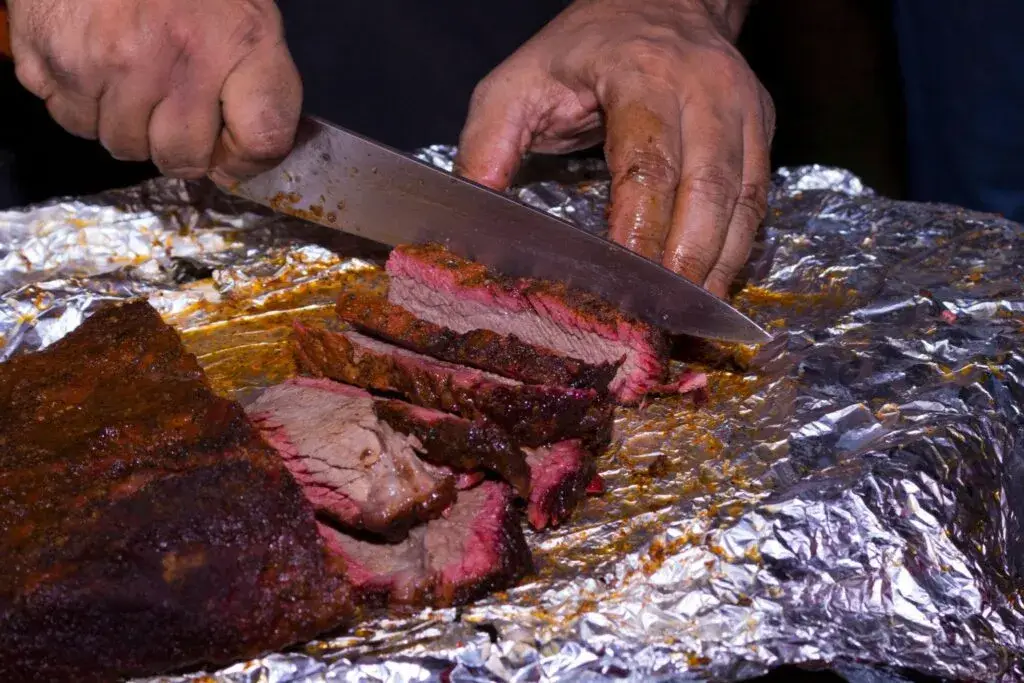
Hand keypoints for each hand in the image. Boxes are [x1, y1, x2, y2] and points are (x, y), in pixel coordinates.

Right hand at [6, 0, 300, 181]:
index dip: (247, 159)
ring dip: (126, 124)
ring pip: (120, 145)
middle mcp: (172, 57)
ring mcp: (105, 63)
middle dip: (179, 146)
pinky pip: (70, 119)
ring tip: (130, 72)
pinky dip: (82, 102)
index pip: (262, 139)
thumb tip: (237, 159)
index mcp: (237, 40)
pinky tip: (93, 61)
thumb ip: (255, 81)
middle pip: (180, 158)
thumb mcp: (244, 13)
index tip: (232, 152)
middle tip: (172, 105)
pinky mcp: (50, 60)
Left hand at [455, 0, 773, 296]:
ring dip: (716, 267)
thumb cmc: (583, 50)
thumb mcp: (518, 82)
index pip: (647, 162)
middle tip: (659, 318)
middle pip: (707, 190)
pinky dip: (735, 251)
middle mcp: (706, 88)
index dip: (638, 229)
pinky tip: (709, 288)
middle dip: (684, 263)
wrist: (659, 2)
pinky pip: (757, 201)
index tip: (620, 284)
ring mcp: (742, 108)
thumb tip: (473, 207)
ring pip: (742, 202)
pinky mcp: (760, 129)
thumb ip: (488, 142)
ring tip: (687, 319)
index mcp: (643, 73)